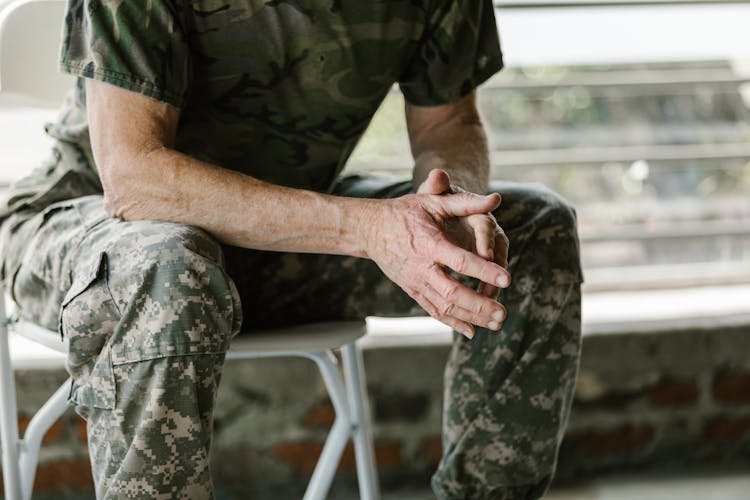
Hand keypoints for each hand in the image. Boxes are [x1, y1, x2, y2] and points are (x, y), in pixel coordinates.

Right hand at [362, 187, 510, 338]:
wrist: (370, 230)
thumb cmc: (405, 212)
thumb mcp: (433, 202)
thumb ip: (465, 202)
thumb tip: (496, 199)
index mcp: (429, 244)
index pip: (459, 261)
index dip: (484, 270)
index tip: (507, 278)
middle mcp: (421, 267)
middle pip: (452, 293)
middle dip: (479, 305)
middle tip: (503, 313)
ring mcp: (415, 282)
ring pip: (444, 307)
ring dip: (471, 317)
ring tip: (497, 323)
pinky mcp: (412, 290)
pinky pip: (433, 311)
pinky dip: (453, 323)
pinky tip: (472, 331)